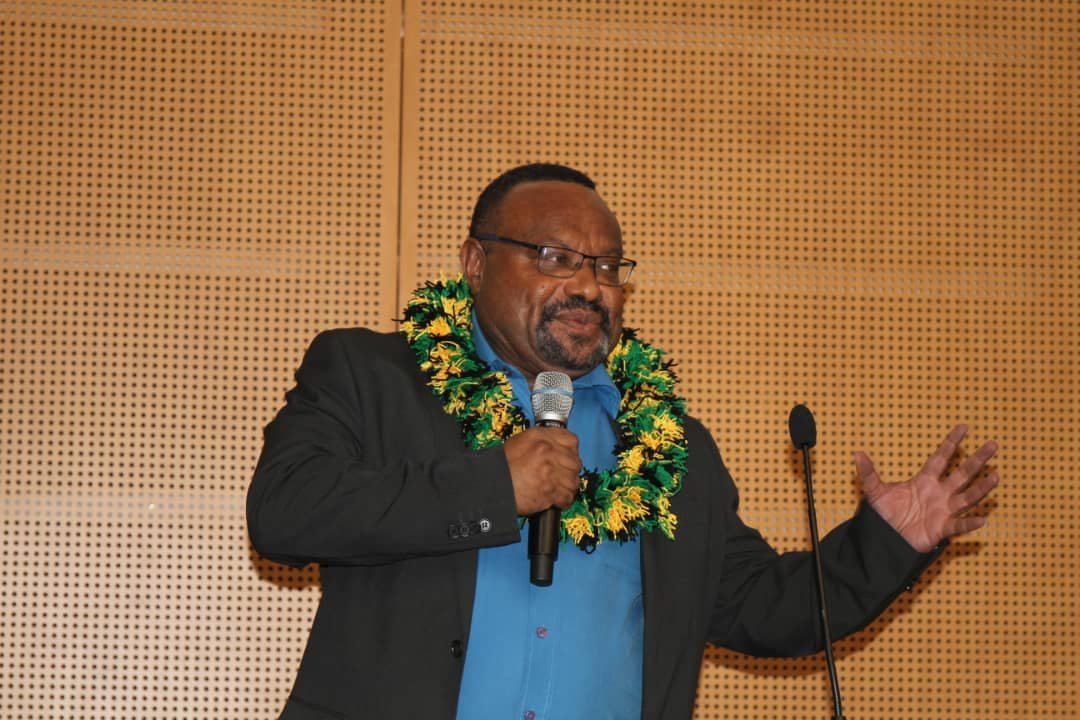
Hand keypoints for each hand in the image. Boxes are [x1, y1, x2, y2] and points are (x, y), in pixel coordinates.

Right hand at [503, 426, 581, 515]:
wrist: (489, 485)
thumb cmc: (501, 466)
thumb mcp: (520, 442)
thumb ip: (542, 442)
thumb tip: (558, 448)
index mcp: (540, 437)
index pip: (571, 440)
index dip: (571, 451)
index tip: (568, 458)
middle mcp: (547, 452)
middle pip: (575, 462)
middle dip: (570, 471)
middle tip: (562, 477)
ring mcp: (549, 472)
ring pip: (573, 481)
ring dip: (567, 487)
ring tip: (558, 489)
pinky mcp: (548, 491)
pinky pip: (566, 497)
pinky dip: (563, 501)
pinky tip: (556, 500)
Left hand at [855, 425, 998, 552]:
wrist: (885, 538)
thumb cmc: (885, 514)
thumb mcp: (874, 492)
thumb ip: (868, 473)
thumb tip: (856, 454)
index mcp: (924, 480)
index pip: (941, 458)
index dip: (951, 443)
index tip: (964, 427)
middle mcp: (938, 493)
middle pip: (962, 473)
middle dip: (977, 460)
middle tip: (993, 445)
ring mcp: (942, 510)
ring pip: (967, 497)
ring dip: (981, 488)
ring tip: (996, 476)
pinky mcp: (941, 529)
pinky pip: (958, 525)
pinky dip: (969, 524)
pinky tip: (982, 519)